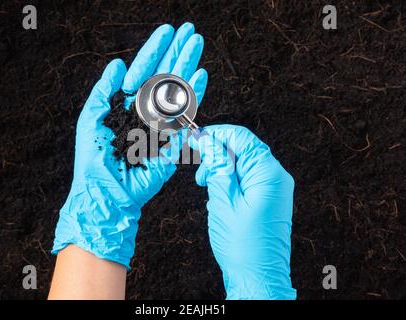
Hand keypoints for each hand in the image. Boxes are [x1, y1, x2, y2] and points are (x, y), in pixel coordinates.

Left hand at [53, 23, 207, 268]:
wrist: (106, 191)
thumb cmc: (93, 156)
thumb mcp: (91, 117)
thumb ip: (104, 90)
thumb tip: (118, 65)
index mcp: (127, 103)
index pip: (144, 70)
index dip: (155, 49)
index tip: (168, 30)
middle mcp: (146, 110)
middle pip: (165, 75)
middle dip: (178, 51)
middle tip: (191, 30)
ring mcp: (162, 124)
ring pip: (178, 89)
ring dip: (189, 65)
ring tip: (199, 43)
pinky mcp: (173, 141)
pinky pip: (185, 115)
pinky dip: (194, 95)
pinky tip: (201, 75)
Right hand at [190, 125, 295, 298]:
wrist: (258, 278)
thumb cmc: (243, 246)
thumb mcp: (223, 201)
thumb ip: (217, 167)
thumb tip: (208, 140)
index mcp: (268, 174)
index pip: (241, 137)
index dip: (216, 134)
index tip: (196, 139)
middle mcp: (275, 177)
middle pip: (242, 149)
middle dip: (216, 156)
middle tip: (199, 174)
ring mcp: (273, 189)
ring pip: (242, 165)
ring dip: (221, 171)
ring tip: (207, 188)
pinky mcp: (268, 199)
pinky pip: (246, 180)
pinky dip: (229, 183)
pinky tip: (219, 199)